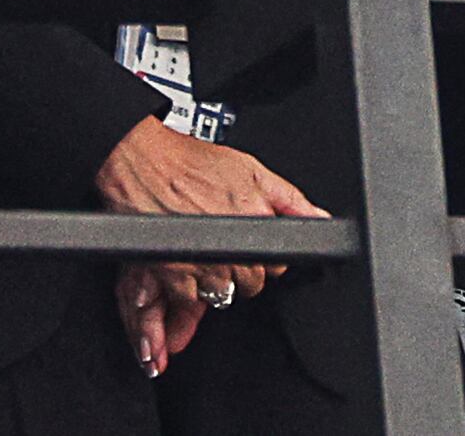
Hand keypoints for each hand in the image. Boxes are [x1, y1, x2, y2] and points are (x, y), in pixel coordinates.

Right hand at [98, 117, 326, 370]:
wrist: (144, 164)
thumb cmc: (194, 164)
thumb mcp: (254, 172)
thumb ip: (292, 201)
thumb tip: (320, 219)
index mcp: (257, 218)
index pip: (280, 263)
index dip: (269, 257)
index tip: (257, 249)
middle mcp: (231, 246)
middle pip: (253, 283)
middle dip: (246, 271)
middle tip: (229, 251)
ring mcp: (202, 263)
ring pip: (224, 294)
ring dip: (218, 281)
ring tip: (208, 256)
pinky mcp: (172, 275)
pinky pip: (191, 300)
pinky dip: (190, 288)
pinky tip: (188, 264)